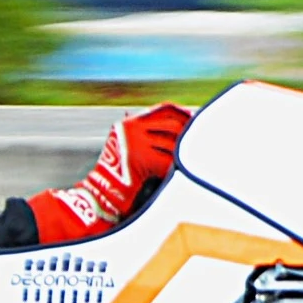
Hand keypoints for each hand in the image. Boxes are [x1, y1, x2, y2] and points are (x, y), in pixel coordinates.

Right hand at [27, 102, 190, 243]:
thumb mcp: (129, 148)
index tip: (195, 119)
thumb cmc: (119, 176)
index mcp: (129, 123)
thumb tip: (180, 126)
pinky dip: (177, 167)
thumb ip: (148, 136)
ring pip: (172, 143)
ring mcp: (135, 143)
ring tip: (192, 158)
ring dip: (184, 152)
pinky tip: (183, 172)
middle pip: (171, 124)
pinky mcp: (140, 159)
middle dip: (188, 132)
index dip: (183, 113)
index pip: (164, 108)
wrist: (101, 194)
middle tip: (201, 140)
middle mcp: (131, 129)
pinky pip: (168, 160)